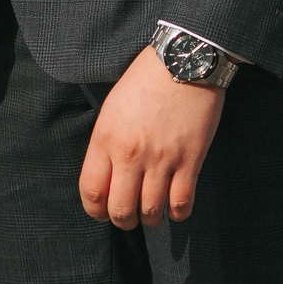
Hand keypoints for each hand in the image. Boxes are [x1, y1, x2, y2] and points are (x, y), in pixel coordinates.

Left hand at [79, 46, 224, 229]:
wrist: (183, 62)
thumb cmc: (145, 80)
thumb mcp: (112, 108)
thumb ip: (106, 143)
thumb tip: (106, 176)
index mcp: (106, 139)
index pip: (91, 191)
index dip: (95, 211)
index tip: (102, 212)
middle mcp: (130, 154)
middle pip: (120, 210)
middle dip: (123, 221)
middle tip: (128, 217)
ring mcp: (162, 159)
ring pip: (151, 212)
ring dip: (150, 218)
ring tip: (152, 212)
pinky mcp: (190, 160)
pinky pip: (182, 203)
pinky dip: (178, 213)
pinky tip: (175, 208)